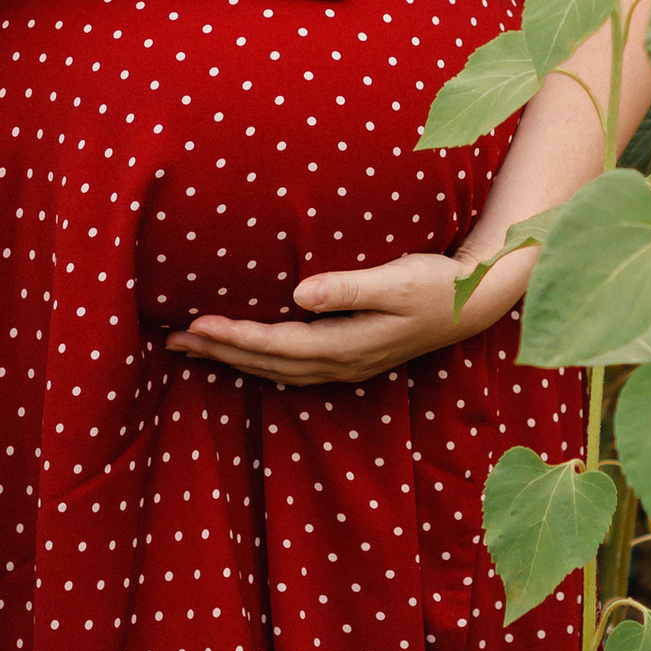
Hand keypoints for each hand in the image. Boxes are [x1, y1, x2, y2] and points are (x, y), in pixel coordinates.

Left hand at [171, 244, 532, 384]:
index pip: (277, 346)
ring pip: (277, 371)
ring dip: (234, 360)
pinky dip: (261, 363)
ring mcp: (347, 366)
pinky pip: (293, 369)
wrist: (477, 303)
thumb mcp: (396, 279)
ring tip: (194, 348)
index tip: (197, 324)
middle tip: (173, 340)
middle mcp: (342, 363)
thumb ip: (348, 288)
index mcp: (347, 344)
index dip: (235, 337)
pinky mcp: (352, 359)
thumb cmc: (437, 283)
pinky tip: (245, 355)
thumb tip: (299, 294)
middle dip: (219, 352)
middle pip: (267, 364)